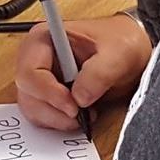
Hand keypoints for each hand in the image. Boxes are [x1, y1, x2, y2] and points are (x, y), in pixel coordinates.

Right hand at [15, 13, 151, 131]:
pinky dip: (59, 121)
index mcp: (44, 39)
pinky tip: (80, 113)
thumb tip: (79, 97)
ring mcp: (39, 78)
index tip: (73, 104)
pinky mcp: (47, 94)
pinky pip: (42, 115)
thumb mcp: (118, 54)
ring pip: (32, 108)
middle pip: (28, 94)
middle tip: (80, 113)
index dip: (48, 93)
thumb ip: (99, 73)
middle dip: (54, 109)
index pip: (30, 72)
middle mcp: (36, 58)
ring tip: (85, 112)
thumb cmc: (121, 43)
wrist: (131, 51)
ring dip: (58, 118)